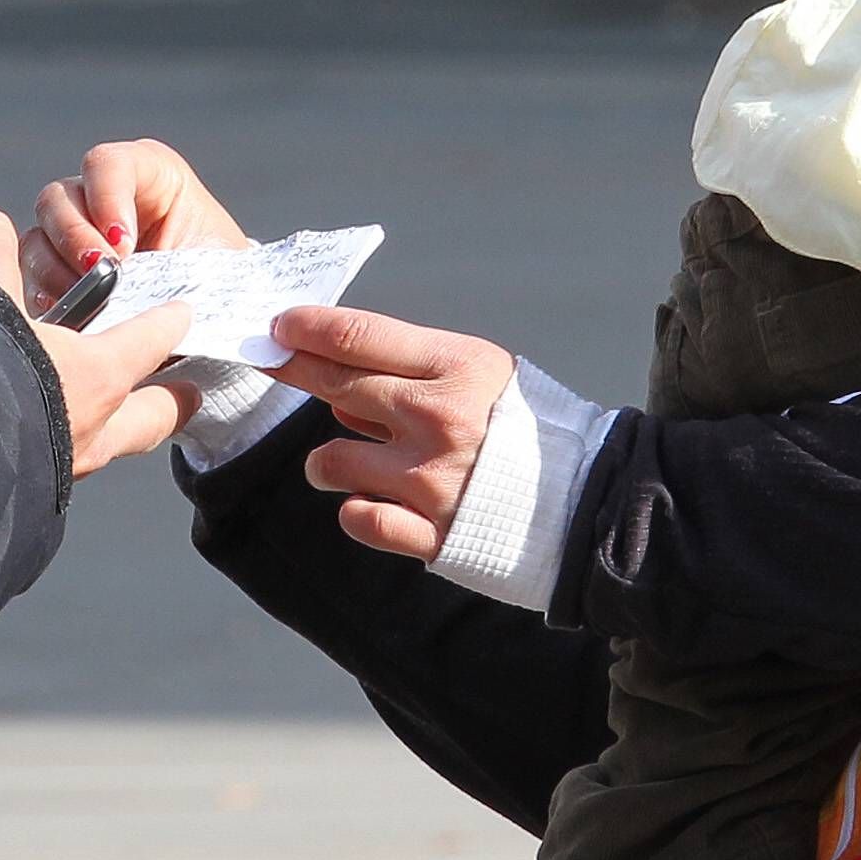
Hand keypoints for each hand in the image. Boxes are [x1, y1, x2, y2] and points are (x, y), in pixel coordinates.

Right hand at [0, 210, 192, 476]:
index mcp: (97, 373)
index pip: (151, 339)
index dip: (168, 322)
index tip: (183, 313)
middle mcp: (92, 427)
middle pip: (153, 416)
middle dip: (172, 402)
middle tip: (186, 391)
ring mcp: (64, 471)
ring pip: (110, 449)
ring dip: (113, 431)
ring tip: (105, 420)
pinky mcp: (29, 499)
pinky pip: (62, 474)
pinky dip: (61, 455)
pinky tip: (40, 449)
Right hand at [27, 138, 250, 304]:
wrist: (215, 316)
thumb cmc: (223, 281)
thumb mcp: (219, 260)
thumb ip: (188, 261)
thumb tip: (159, 293)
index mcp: (147, 174)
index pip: (108, 164)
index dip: (107, 198)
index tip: (123, 244)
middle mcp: (101, 197)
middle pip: (59, 197)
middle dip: (76, 238)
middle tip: (99, 274)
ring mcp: (72, 233)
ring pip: (36, 237)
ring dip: (55, 270)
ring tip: (86, 303)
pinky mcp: (55, 273)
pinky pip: (27, 277)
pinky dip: (41, 295)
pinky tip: (67, 314)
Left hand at [269, 305, 518, 560]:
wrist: (589, 498)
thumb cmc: (528, 428)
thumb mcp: (484, 373)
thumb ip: (415, 370)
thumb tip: (342, 381)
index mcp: (455, 369)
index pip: (358, 337)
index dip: (305, 328)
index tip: (278, 326)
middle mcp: (436, 420)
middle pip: (335, 386)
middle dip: (293, 370)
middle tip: (272, 362)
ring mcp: (430, 480)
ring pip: (331, 461)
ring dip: (328, 461)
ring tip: (344, 462)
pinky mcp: (431, 533)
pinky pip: (358, 520)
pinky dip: (358, 512)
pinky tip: (373, 505)